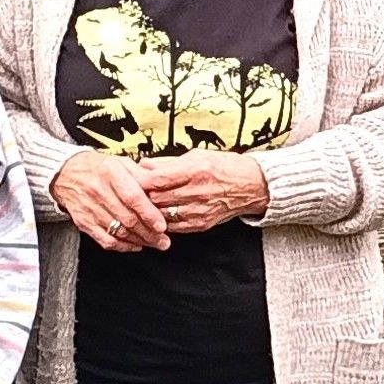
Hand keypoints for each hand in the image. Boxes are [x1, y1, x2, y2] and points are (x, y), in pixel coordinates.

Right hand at [52, 152, 171, 252]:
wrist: (66, 173)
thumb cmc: (99, 167)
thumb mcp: (122, 162)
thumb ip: (143, 174)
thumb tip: (164, 185)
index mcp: (111, 172)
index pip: (132, 197)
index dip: (148, 213)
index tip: (162, 225)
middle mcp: (99, 190)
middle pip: (127, 218)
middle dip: (149, 233)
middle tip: (164, 240)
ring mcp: (90, 208)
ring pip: (118, 231)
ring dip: (139, 240)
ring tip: (155, 243)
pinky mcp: (84, 222)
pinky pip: (105, 239)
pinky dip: (122, 246)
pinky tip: (135, 245)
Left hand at [139, 150, 269, 234]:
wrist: (251, 186)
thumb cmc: (225, 167)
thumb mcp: (197, 156)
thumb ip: (169, 162)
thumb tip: (144, 164)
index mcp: (196, 170)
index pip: (159, 179)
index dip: (141, 180)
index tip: (131, 179)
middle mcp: (198, 191)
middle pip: (158, 198)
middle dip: (143, 196)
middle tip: (132, 193)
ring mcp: (200, 210)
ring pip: (163, 214)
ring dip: (152, 211)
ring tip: (143, 205)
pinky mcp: (202, 223)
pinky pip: (174, 226)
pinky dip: (164, 221)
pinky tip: (159, 215)